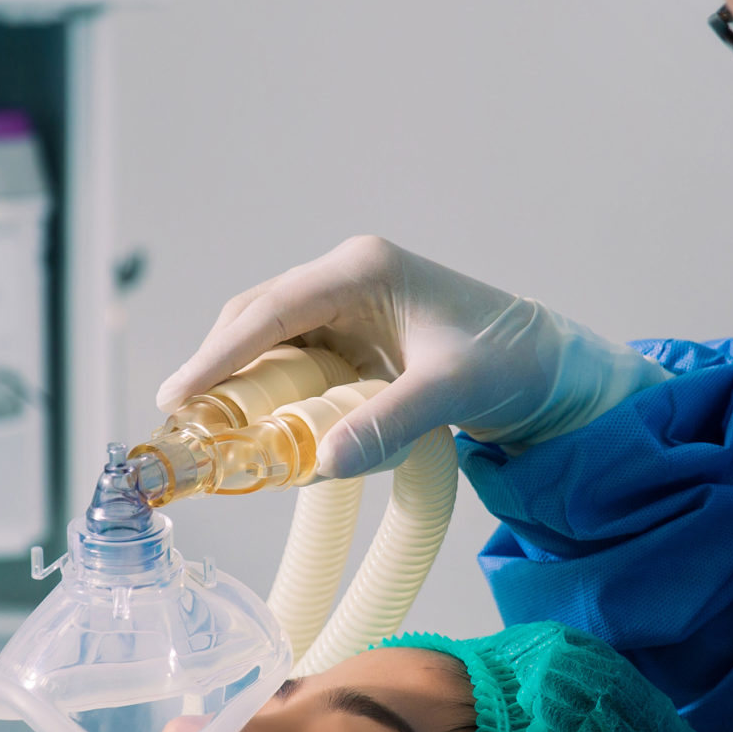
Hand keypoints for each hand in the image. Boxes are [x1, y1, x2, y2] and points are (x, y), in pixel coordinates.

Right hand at [152, 236, 668, 478]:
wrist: (554, 371)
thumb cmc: (514, 361)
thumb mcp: (453, 391)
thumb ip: (388, 424)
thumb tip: (322, 461)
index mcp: (364, 270)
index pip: (271, 309)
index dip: (219, 353)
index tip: (179, 393)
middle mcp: (348, 282)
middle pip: (257, 320)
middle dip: (218, 369)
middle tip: (184, 421)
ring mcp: (348, 311)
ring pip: (270, 344)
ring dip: (242, 386)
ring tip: (212, 433)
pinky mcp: (354, 343)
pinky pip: (296, 366)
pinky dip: (273, 398)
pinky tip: (262, 432)